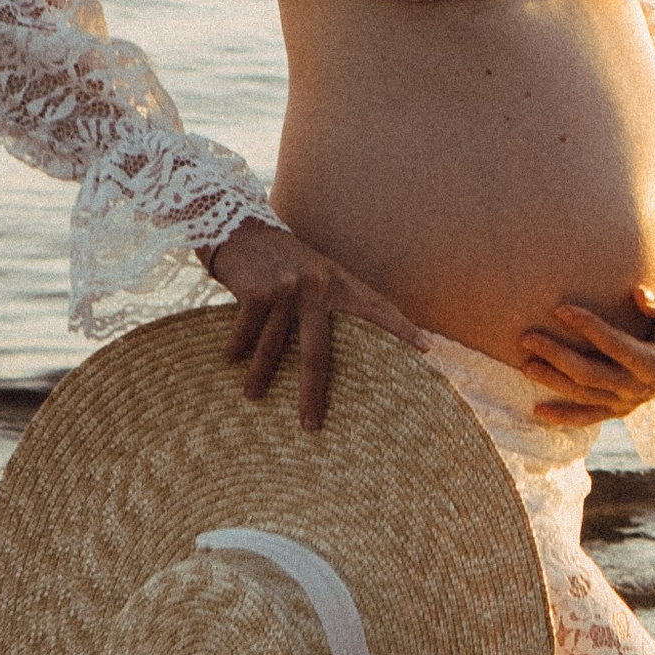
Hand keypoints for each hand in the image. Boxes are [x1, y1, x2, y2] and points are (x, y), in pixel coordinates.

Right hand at [203, 220, 433, 433]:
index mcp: (338, 284)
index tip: (426, 350)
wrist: (241, 230)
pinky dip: (235, 348)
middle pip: (319, 352)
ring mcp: (288, 289)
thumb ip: (330, 305)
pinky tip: (228, 360)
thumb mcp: (316, 275)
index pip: (377, 308)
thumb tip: (337, 355)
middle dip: (312, 392)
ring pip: (274, 347)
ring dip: (260, 376)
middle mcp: (318, 286)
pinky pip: (246, 331)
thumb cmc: (282, 263)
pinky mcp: (258, 290)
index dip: (402, 329)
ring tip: (253, 397)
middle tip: (311, 424)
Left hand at [515, 283, 654, 429]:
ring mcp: (629, 402)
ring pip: (585, 395)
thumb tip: (638, 294)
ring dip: (553, 382)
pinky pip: (590, 417)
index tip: (561, 309)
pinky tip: (537, 411)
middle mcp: (640, 388)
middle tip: (528, 337)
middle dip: (558, 355)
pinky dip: (564, 416)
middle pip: (592, 374)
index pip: (616, 346)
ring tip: (525, 364)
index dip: (589, 328)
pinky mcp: (622, 409)